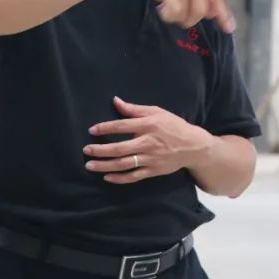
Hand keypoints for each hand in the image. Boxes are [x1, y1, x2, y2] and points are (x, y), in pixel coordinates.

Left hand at [84, 96, 213, 183]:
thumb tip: (115, 101)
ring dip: (104, 165)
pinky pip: (133, 176)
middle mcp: (148, 142)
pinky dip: (119, 178)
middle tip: (86, 150)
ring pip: (123, 164)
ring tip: (90, 165)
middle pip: (119, 148)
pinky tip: (106, 177)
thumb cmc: (173, 126)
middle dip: (100, 150)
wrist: (193, 146)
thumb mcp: (157, 112)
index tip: (92, 130)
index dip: (105, 128)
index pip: (122, 126)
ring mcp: (150, 158)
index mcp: (149, 125)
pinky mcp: (153, 170)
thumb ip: (134, 109)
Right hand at [118, 0, 233, 31]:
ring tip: (166, 8)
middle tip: (178, 17)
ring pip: (188, 13)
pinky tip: (161, 8)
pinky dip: (168, 16)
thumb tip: (211, 12)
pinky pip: (175, 13)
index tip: (229, 28)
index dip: (223, 14)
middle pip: (202, 10)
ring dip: (176, 17)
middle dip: (190, 19)